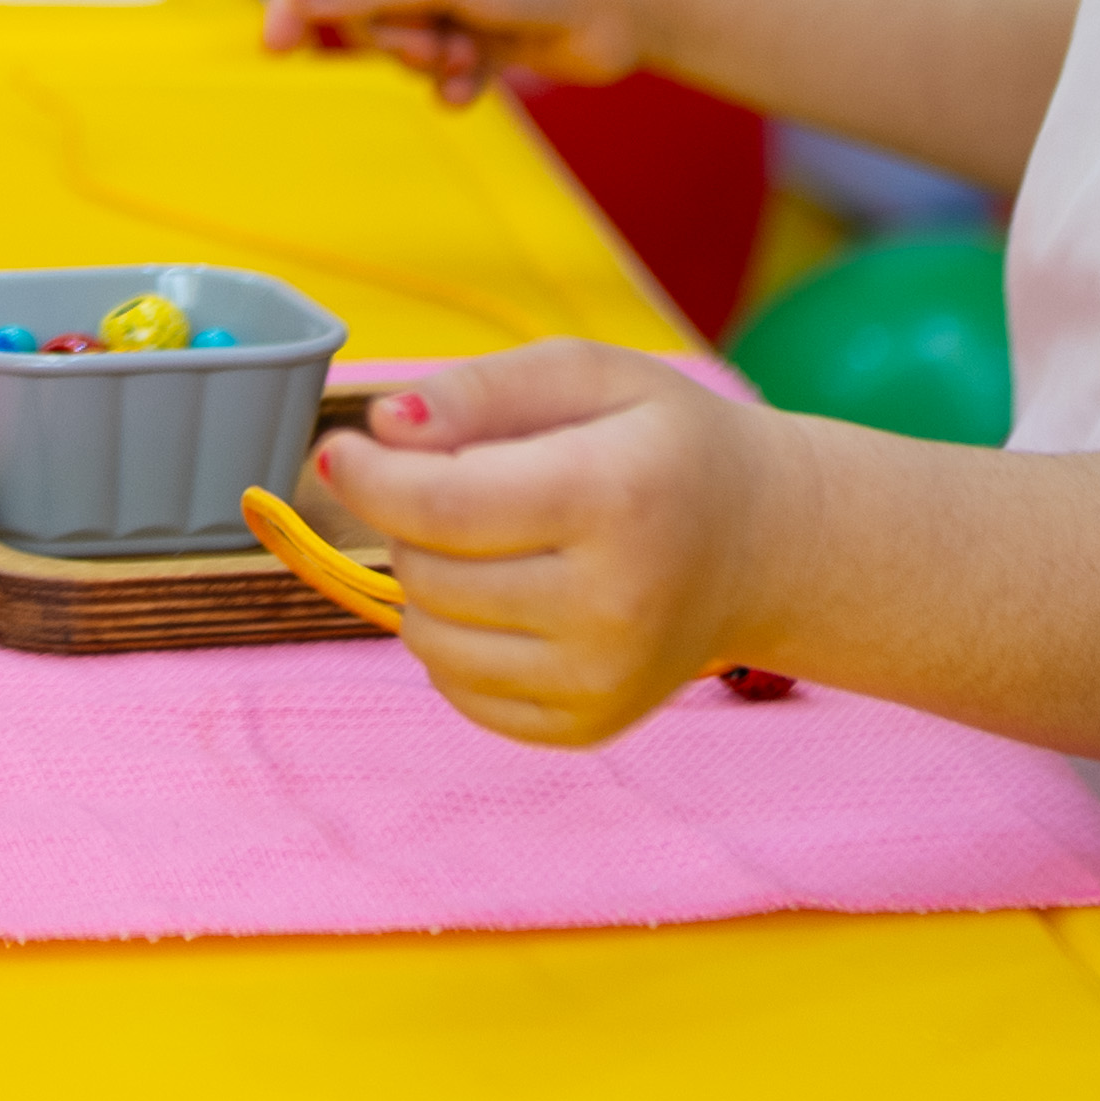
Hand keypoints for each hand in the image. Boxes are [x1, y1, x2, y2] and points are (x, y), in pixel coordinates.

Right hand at [261, 0, 662, 102]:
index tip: (278, 48)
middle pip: (357, 0)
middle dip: (388, 32)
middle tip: (428, 39)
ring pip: (397, 38)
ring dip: (423, 57)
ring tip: (461, 57)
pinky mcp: (482, 29)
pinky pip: (436, 65)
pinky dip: (449, 79)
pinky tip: (469, 85)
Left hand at [311, 343, 776, 746]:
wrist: (760, 544)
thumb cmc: (658, 444)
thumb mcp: (587, 374)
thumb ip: (480, 389)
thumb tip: (383, 426)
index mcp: (615, 497)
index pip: (441, 504)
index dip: (368, 477)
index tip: (339, 451)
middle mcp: (615, 603)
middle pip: (426, 571)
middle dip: (411, 522)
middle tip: (462, 488)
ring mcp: (603, 678)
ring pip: (429, 638)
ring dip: (428, 583)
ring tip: (490, 544)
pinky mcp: (588, 726)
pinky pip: (458, 691)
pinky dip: (457, 642)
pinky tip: (509, 600)